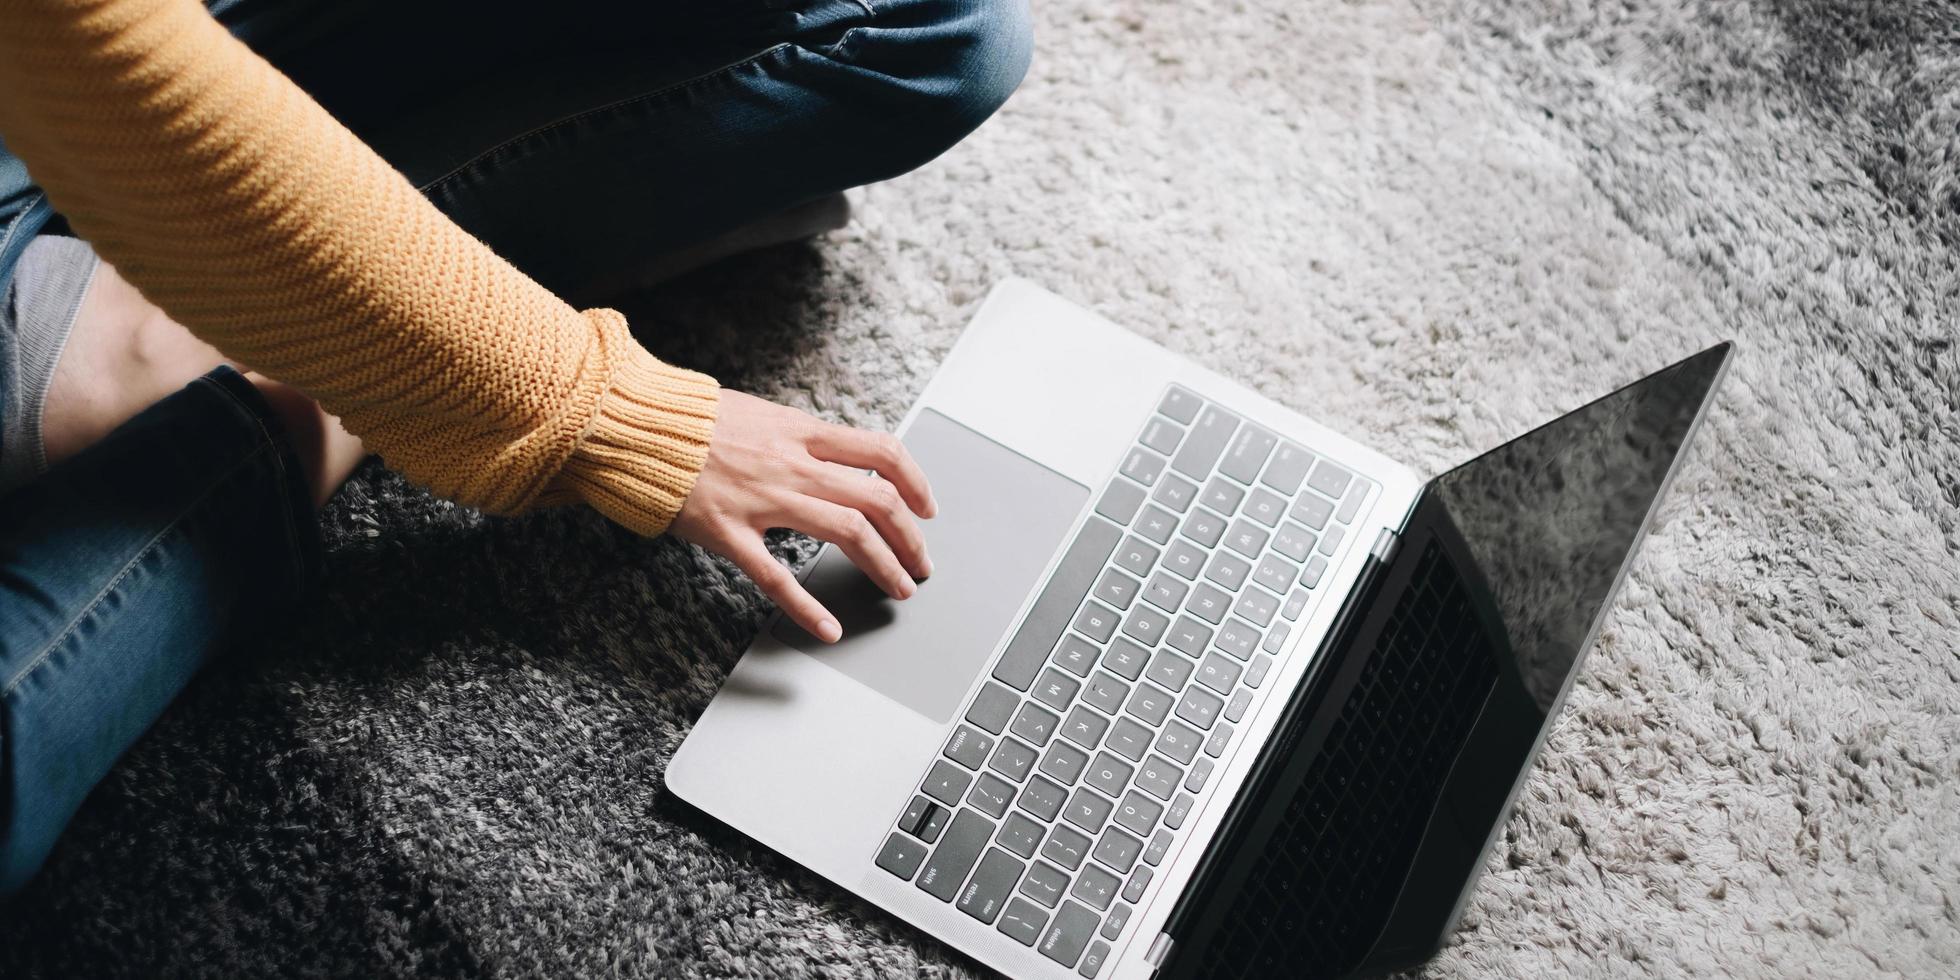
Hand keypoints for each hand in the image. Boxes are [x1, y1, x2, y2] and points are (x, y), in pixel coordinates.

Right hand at [671, 391, 936, 642]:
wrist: (634, 423)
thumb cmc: (690, 420)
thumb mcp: (757, 414)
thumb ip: (795, 438)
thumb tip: (831, 456)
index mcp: (800, 433)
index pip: (881, 453)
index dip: (916, 482)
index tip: (927, 507)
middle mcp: (792, 464)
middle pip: (876, 499)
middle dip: (910, 537)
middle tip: (920, 564)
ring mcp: (763, 499)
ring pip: (846, 531)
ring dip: (883, 564)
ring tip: (898, 588)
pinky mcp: (729, 532)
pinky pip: (776, 577)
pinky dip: (807, 607)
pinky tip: (827, 628)